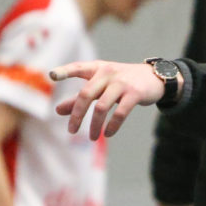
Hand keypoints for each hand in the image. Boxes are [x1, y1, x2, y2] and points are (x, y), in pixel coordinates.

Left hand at [50, 60, 165, 139]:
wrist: (154, 78)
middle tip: (71, 131)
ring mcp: (122, 83)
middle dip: (77, 114)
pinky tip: (108, 134)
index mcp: (97, 69)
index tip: (51, 75)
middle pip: (86, 94)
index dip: (65, 71)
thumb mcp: (100, 86)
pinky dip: (112, 126)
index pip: (78, 68)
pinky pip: (120, 113)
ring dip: (95, 125)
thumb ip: (79, 97)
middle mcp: (108, 73)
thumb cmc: (122, 82)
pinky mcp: (135, 94)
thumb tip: (57, 111)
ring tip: (93, 138)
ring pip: (102, 107)